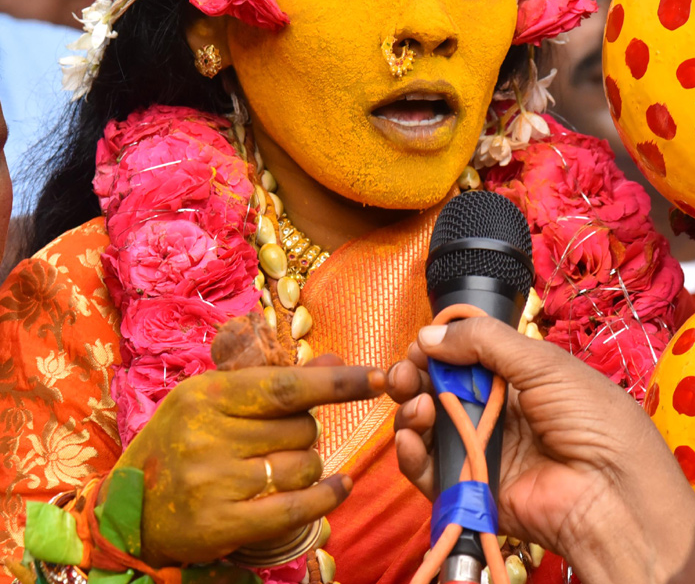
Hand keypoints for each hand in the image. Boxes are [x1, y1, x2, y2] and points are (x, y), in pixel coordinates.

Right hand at [114, 357, 384, 564]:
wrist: (125, 512)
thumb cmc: (180, 444)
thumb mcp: (216, 401)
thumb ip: (277, 381)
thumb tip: (336, 360)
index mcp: (205, 394)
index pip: (288, 386)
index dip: (339, 382)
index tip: (380, 378)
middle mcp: (206, 435)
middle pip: (302, 428)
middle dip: (306, 433)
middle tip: (278, 441)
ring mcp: (211, 482)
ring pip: (304, 465)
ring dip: (307, 466)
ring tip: (277, 469)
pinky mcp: (219, 524)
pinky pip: (297, 507)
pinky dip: (327, 497)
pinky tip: (341, 487)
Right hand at [389, 317, 694, 583]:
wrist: (611, 490)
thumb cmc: (594, 420)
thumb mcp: (544, 363)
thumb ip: (485, 343)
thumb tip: (430, 333)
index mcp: (521, 378)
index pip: (468, 359)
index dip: (441, 350)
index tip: (422, 344)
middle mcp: (500, 413)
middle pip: (442, 392)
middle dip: (417, 377)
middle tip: (406, 372)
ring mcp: (484, 451)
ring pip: (430, 430)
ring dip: (413, 411)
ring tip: (418, 404)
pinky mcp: (473, 489)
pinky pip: (431, 472)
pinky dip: (412, 455)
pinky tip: (411, 437)